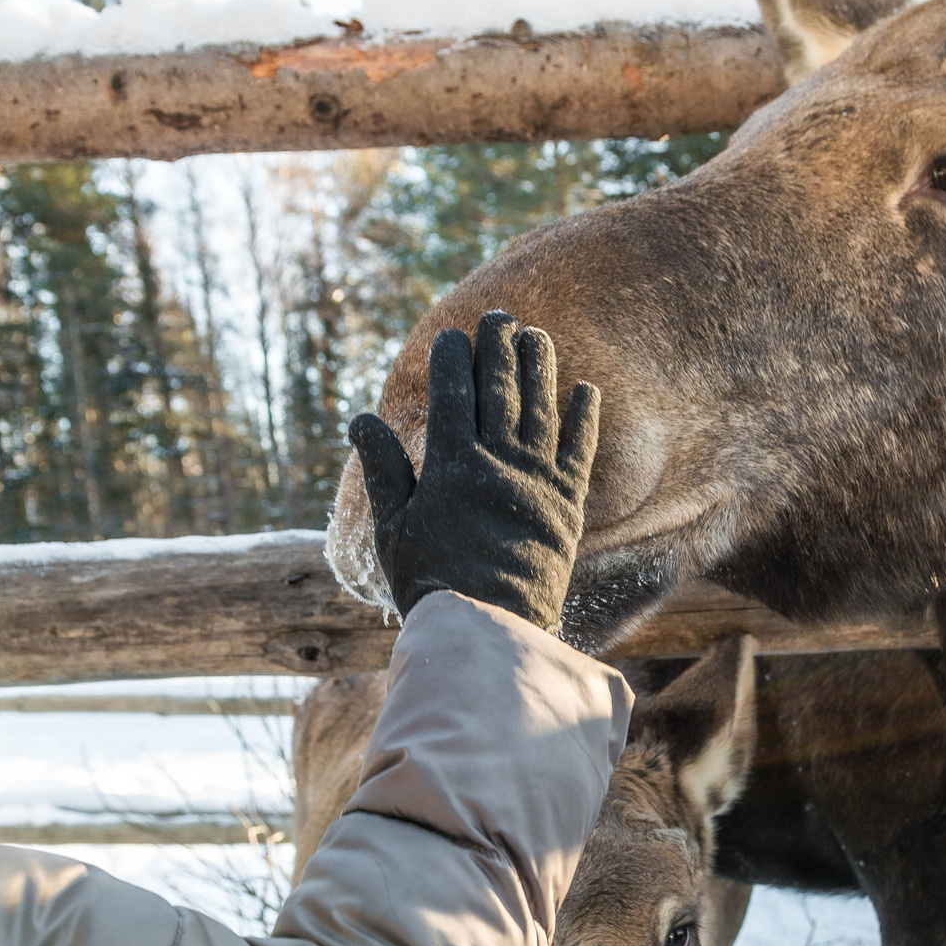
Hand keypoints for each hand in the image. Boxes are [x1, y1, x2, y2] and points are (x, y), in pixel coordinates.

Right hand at [350, 309, 598, 636]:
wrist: (490, 628)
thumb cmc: (431, 582)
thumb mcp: (393, 528)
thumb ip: (382, 470)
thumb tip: (361, 419)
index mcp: (451, 466)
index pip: (452, 395)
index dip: (452, 360)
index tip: (451, 334)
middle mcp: (497, 464)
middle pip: (500, 391)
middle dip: (498, 348)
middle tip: (500, 317)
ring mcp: (536, 481)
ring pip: (540, 410)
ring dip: (539, 368)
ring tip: (537, 336)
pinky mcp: (567, 504)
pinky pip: (578, 451)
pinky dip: (582, 419)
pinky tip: (584, 390)